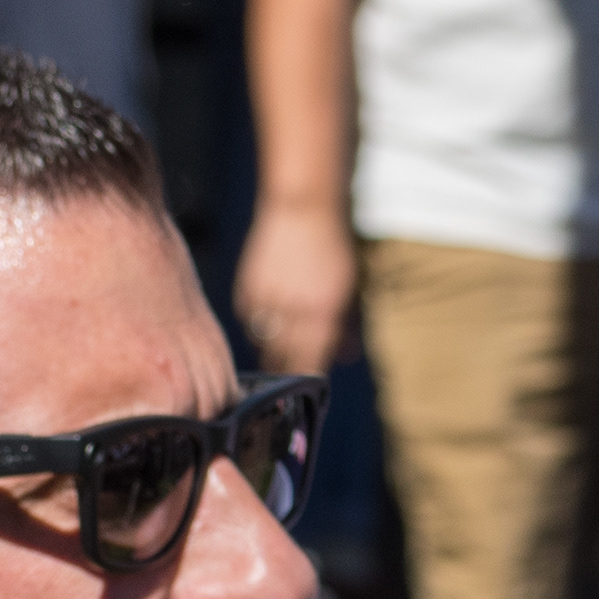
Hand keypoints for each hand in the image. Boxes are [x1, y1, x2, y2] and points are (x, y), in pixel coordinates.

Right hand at [235, 203, 360, 376]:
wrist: (304, 209)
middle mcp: (294, 312)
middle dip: (286, 370)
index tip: (310, 390)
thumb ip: (347, 326)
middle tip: (288, 377)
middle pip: (283, 359)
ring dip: (270, 351)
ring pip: (263, 344)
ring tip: (277, 351)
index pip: (312, 363)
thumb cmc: (335, 250)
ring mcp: (268, 301)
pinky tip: (265, 323)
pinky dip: (257, 328)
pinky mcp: (248, 289)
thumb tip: (346, 357)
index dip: (309, 378)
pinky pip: (249, 322)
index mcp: (323, 315)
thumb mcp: (350, 289)